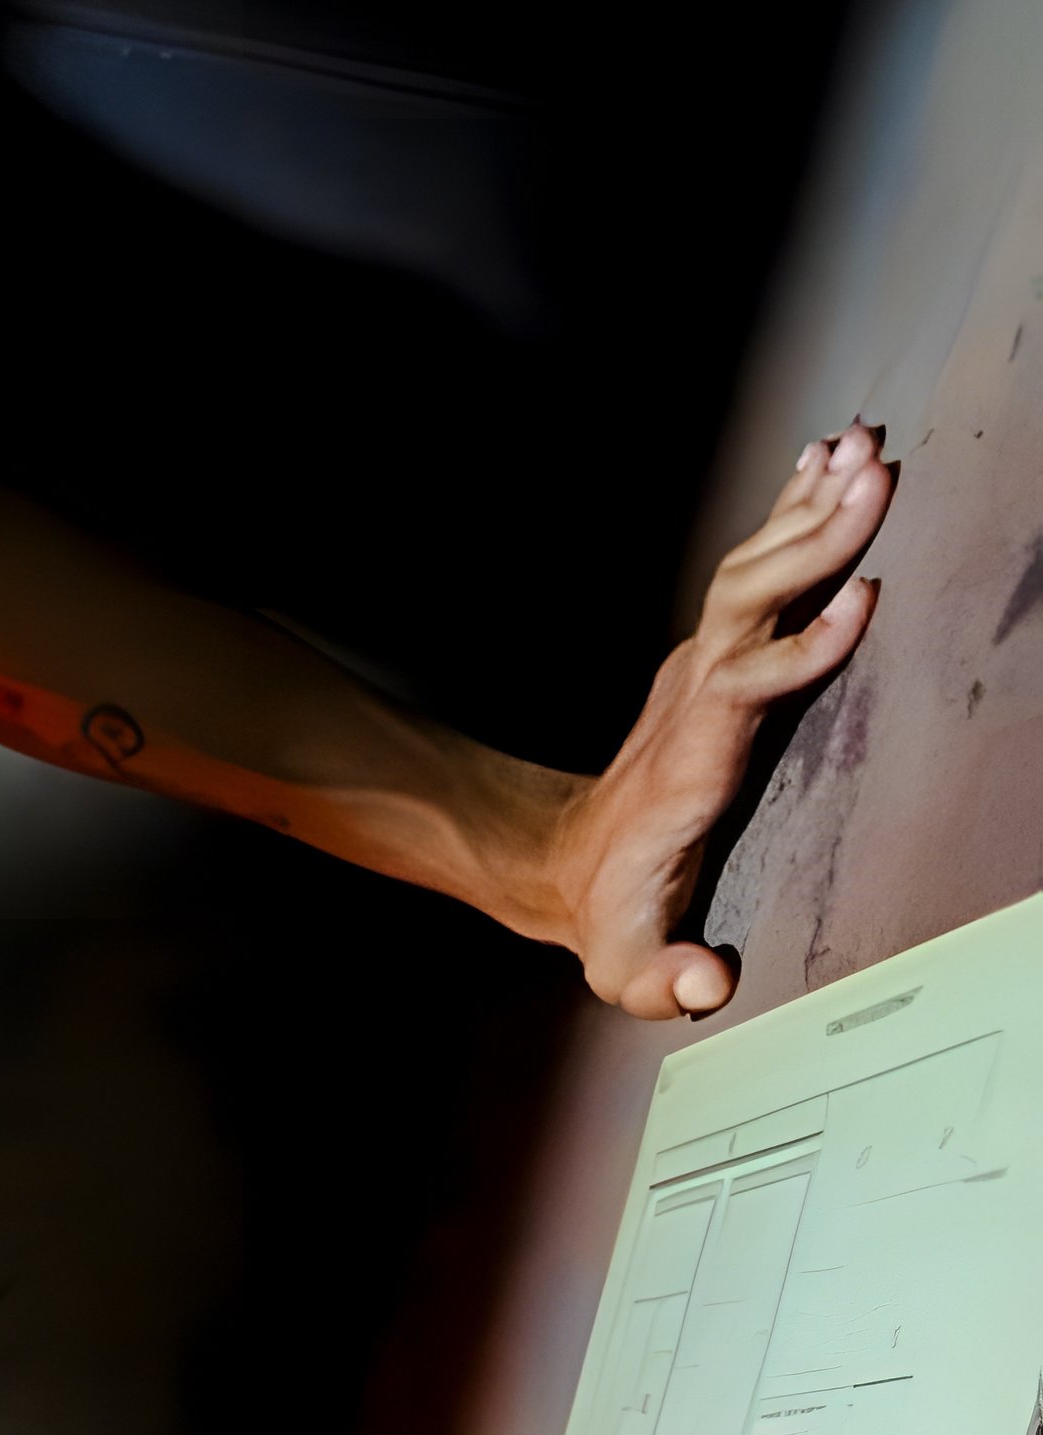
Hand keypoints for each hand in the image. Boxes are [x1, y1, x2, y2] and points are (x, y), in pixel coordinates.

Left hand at [534, 424, 890, 1019]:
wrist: (558, 868)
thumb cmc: (609, 916)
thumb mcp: (627, 966)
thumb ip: (663, 978)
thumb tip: (706, 987)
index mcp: (693, 761)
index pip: (746, 687)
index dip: (800, 649)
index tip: (860, 603)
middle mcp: (694, 698)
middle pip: (750, 602)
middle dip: (813, 540)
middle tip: (876, 477)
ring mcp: (700, 669)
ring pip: (753, 573)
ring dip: (810, 510)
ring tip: (866, 447)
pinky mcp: (715, 657)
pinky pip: (758, 574)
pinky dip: (795, 516)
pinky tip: (830, 464)